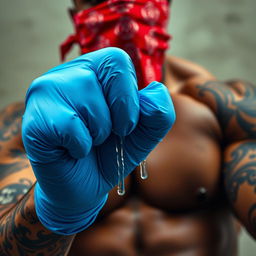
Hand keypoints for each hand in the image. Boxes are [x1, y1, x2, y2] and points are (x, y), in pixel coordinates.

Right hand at [22, 47, 175, 234]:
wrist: (83, 187)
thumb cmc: (109, 154)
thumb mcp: (142, 136)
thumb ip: (158, 114)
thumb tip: (156, 89)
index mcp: (92, 73)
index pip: (116, 60)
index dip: (127, 95)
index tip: (125, 123)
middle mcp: (66, 75)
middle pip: (102, 75)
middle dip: (115, 115)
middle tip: (106, 136)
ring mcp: (45, 95)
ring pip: (86, 101)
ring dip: (98, 133)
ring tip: (87, 142)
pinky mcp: (33, 121)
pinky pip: (69, 126)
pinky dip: (81, 146)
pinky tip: (72, 151)